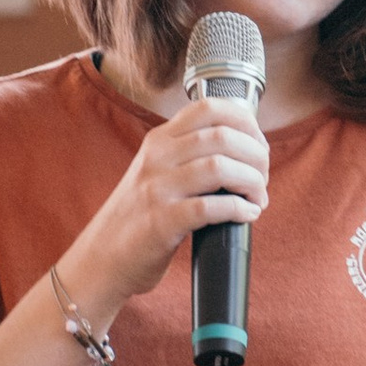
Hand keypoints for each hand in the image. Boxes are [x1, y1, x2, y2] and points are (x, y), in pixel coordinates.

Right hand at [70, 98, 268, 306]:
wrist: (102, 258)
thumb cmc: (140, 217)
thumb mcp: (157, 172)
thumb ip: (188, 155)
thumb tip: (246, 150)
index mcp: (159, 140)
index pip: (209, 107)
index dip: (246, 122)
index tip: (259, 146)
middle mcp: (157, 158)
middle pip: (222, 136)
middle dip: (256, 156)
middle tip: (262, 179)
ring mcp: (156, 189)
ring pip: (219, 167)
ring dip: (252, 182)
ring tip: (258, 199)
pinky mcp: (160, 222)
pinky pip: (210, 207)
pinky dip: (238, 209)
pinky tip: (247, 215)